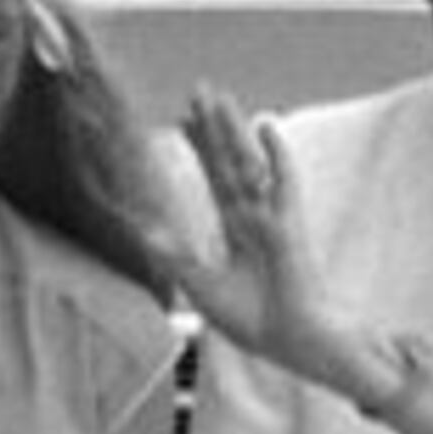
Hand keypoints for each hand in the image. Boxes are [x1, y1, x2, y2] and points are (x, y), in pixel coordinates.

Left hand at [168, 84, 364, 388]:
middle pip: (228, 162)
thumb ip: (176, 257)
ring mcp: (271, 218)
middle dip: (213, 128)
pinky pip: (283, 184)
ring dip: (232, 131)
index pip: (214, 178)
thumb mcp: (202, 285)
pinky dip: (276, 155)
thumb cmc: (254, 321)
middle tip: (198, 90)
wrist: (289, 343)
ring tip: (218, 97)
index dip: (200, 148)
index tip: (183, 118)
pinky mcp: (288, 226)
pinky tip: (265, 126)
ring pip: (248, 164)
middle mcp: (253, 216)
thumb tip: (144, 232)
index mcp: (236, 229)